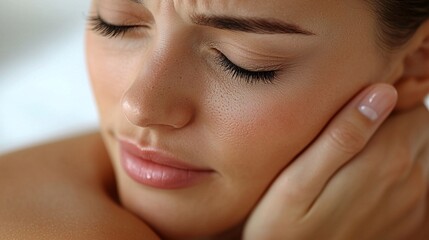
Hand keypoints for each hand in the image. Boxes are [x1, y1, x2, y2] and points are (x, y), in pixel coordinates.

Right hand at [243, 84, 428, 239]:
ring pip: (425, 152)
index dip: (382, 96)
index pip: (407, 104)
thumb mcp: (298, 181)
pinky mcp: (413, 224)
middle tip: (354, 127)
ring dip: (401, 143)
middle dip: (395, 118)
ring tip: (359, 154)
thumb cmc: (283, 228)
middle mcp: (409, 180)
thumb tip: (382, 92)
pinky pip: (423, 182)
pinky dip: (404, 172)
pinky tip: (369, 181)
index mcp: (383, 160)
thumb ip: (340, 136)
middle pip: (421, 126)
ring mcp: (415, 205)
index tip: (352, 104)